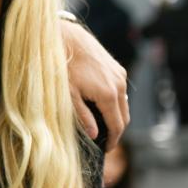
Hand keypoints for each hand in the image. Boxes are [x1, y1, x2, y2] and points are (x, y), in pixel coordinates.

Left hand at [61, 21, 128, 149]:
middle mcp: (119, 85)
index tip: (105, 149)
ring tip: (101, 125)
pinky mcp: (117, 68)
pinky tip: (100, 105)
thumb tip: (95, 134)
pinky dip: (114, 102)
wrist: (66, 37)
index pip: (117, 125)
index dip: (113, 140)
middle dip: (116, 131)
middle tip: (104, 141)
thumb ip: (83, 116)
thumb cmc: (62, 66)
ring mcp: (120, 75)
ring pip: (124, 104)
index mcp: (108, 94)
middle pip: (124, 116)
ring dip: (116, 116)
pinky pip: (120, 91)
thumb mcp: (68, 95)